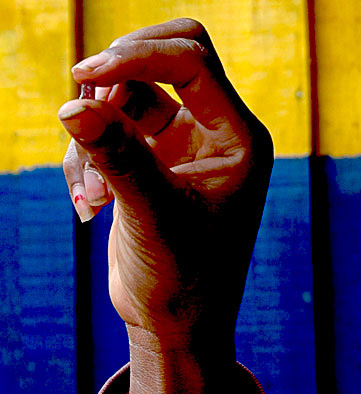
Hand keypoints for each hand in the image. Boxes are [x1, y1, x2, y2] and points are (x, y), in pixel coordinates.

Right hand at [58, 19, 272, 393]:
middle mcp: (219, 132)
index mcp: (240, 138)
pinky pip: (113, 126)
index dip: (137, 56)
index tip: (87, 77)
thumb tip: (73, 105)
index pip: (193, 60)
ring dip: (96, 128)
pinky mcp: (156, 160)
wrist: (179, 324)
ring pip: (131, 92)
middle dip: (119, 71)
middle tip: (84, 97)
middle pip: (169, 55)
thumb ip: (116, 160)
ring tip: (91, 192)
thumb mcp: (152, 218)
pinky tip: (88, 206)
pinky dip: (89, 153)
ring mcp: (187, 143)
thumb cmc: (185, 281)